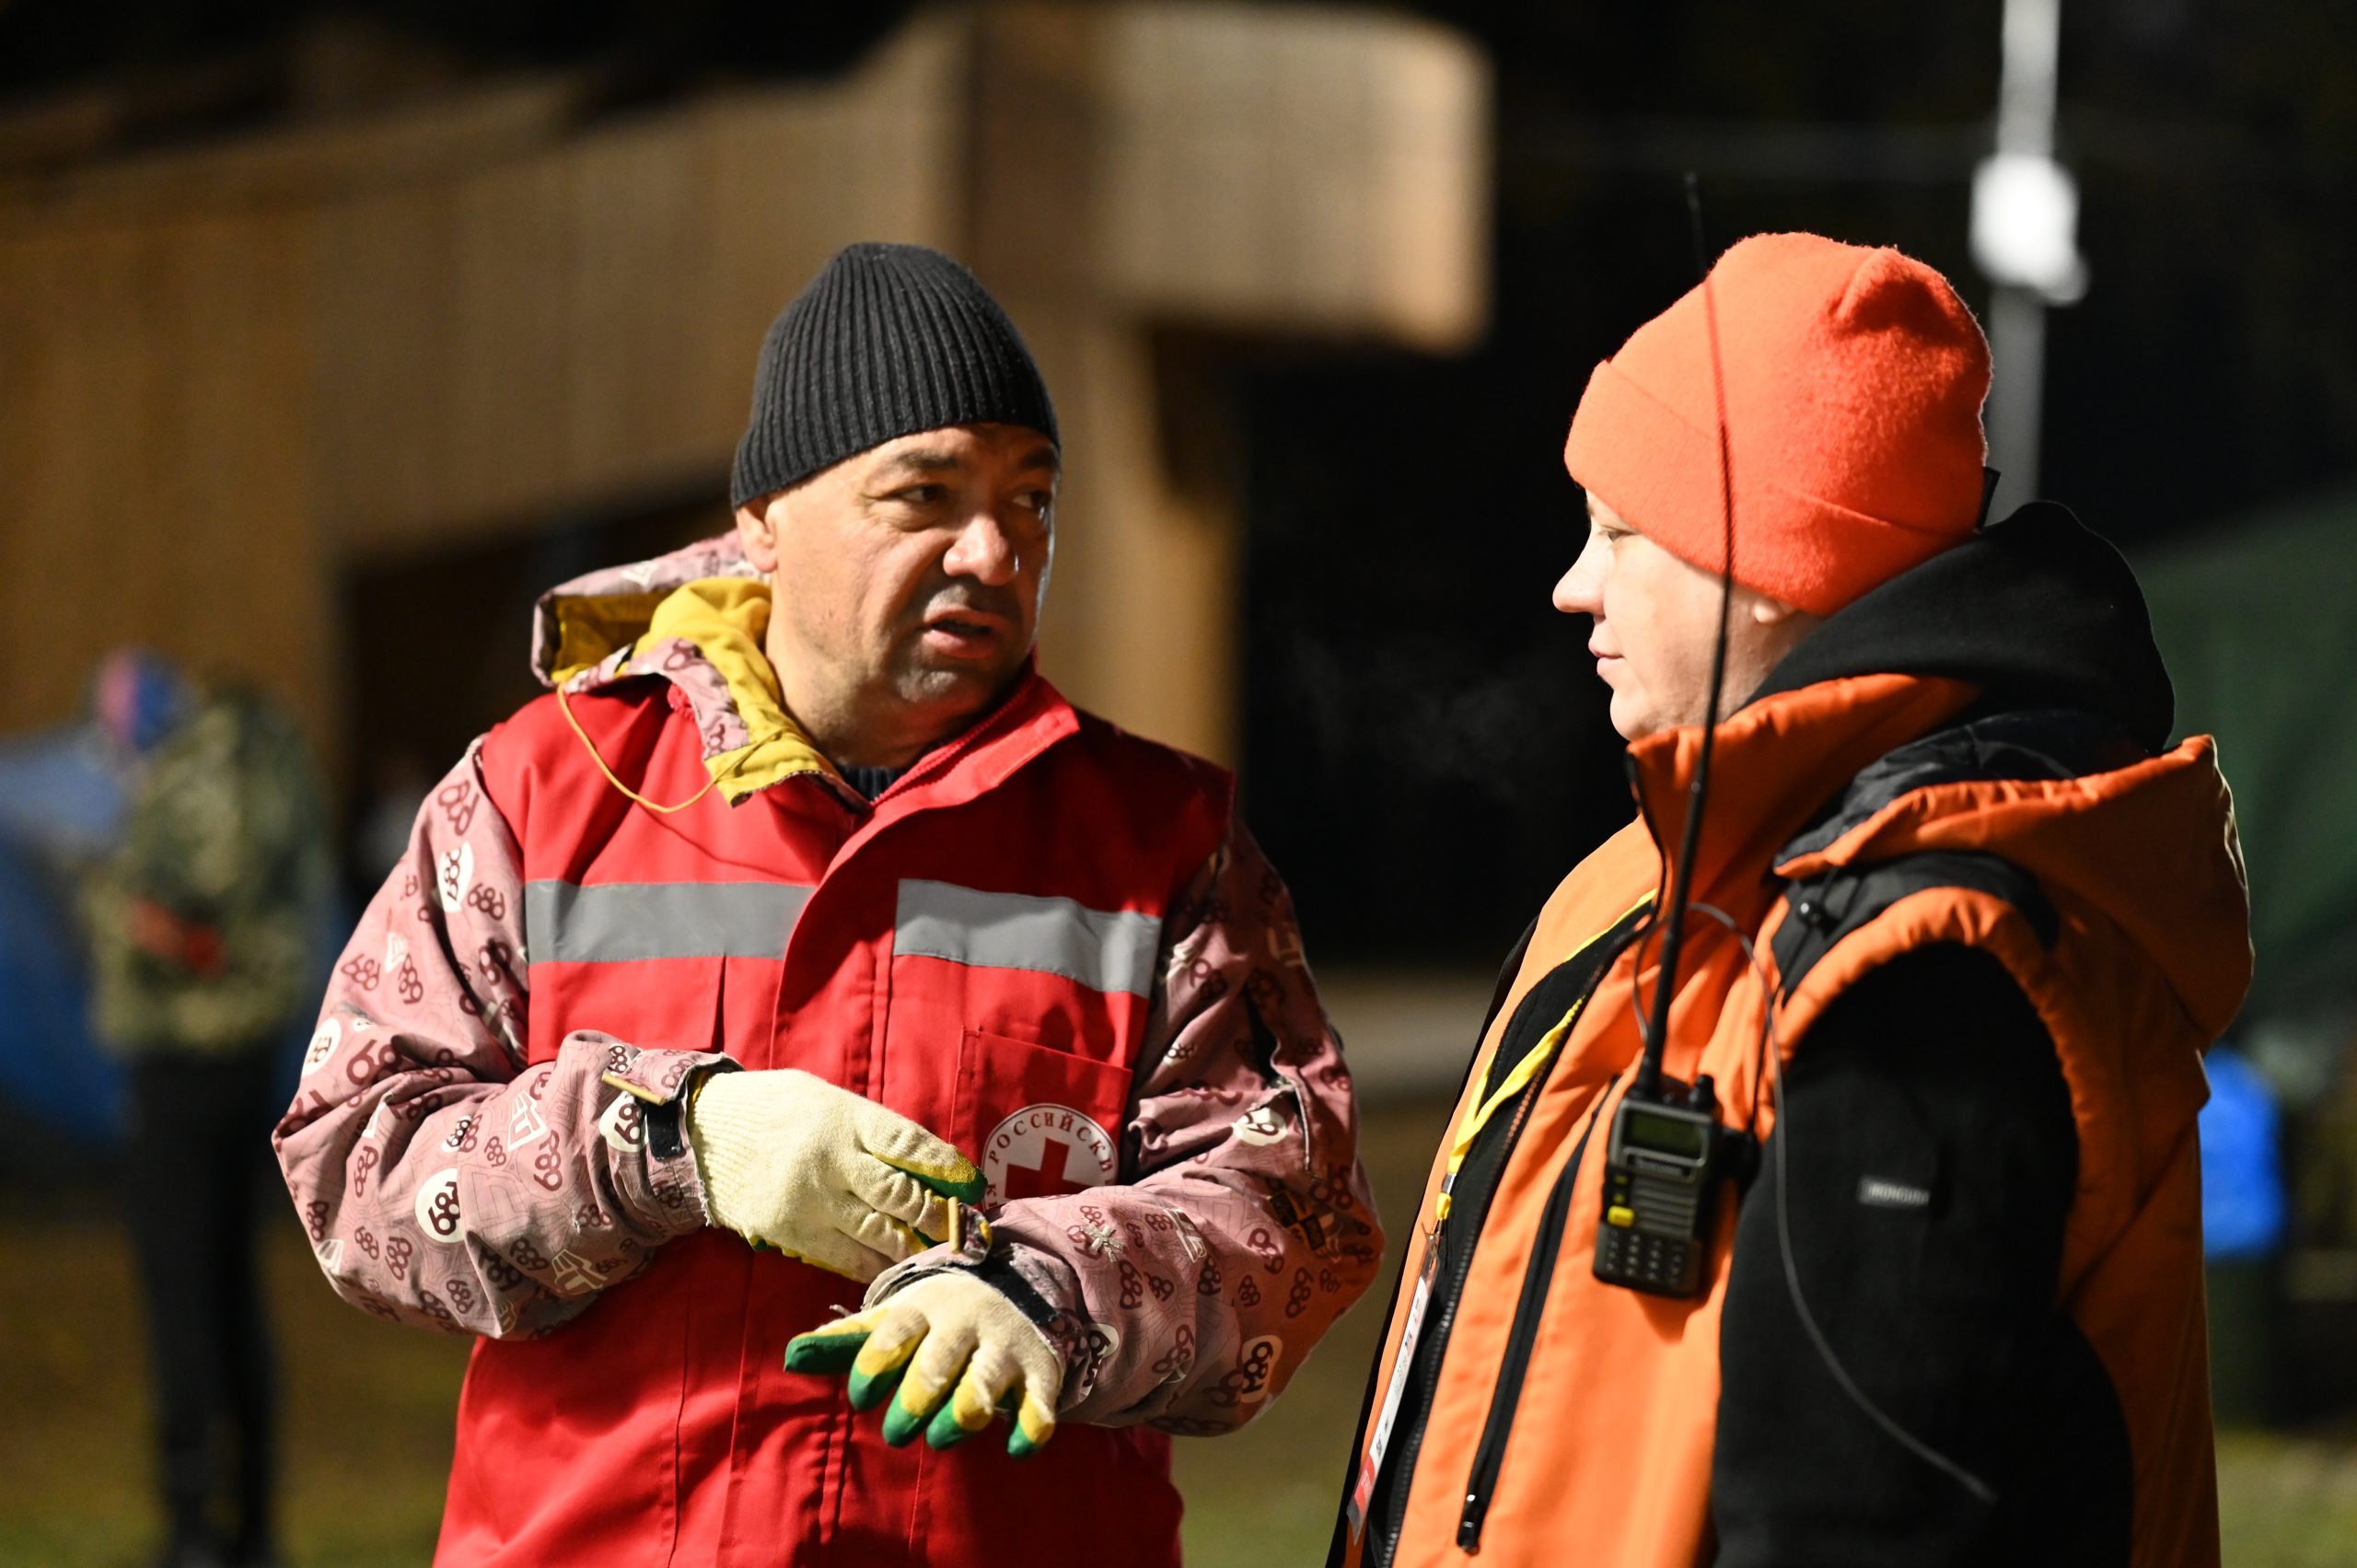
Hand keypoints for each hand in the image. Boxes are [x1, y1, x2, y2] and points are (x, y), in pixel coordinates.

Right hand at [684, 1068, 982, 1281]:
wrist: (701, 1135)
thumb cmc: (774, 1109)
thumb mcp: (824, 1098)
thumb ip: (869, 1128)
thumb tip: (926, 1161)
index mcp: (844, 1118)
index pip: (909, 1144)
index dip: (946, 1167)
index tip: (972, 1184)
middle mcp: (831, 1161)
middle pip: (901, 1195)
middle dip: (941, 1216)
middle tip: (968, 1230)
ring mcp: (811, 1200)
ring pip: (879, 1233)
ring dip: (917, 1248)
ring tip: (944, 1256)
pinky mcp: (792, 1232)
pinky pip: (846, 1257)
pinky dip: (877, 1265)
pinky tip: (898, 1270)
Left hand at [784, 1271, 1062, 1457]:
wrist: (1011, 1289)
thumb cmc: (933, 1321)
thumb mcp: (892, 1320)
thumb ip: (844, 1343)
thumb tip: (790, 1357)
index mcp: (923, 1309)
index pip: (896, 1331)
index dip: (875, 1365)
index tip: (861, 1398)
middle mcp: (965, 1323)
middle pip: (939, 1360)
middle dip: (915, 1401)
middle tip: (897, 1434)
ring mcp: (1005, 1346)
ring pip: (986, 1380)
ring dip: (963, 1415)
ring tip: (942, 1436)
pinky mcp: (1040, 1371)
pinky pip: (1040, 1402)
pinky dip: (1032, 1427)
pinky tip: (1016, 1448)